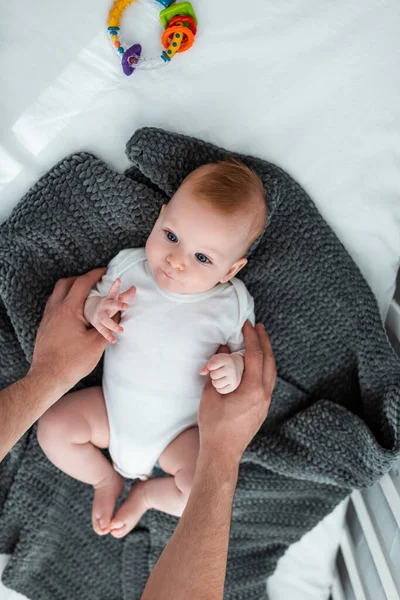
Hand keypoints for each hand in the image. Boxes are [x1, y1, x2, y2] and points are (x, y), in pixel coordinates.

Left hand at [30, 269, 115, 394]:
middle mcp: (55, 309)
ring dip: (71, 290)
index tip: (105, 272)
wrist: (47, 377)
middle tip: (94, 283)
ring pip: (57, 294)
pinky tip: (75, 313)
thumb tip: (119, 314)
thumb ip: (109, 325)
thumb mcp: (97, 343)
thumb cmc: (72, 362)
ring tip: (86, 297)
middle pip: (66, 283)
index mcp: (69, 309)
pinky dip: (65, 301)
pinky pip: (54, 305)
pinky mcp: (44, 326)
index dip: (95, 274)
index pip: (82, 283)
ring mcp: (47, 317)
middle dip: (81, 279)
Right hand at [85, 278, 135, 343]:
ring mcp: (100, 315)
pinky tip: (114, 340)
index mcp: (109, 298)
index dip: (116, 286)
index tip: (118, 280)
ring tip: (122, 330)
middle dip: (118, 305)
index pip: (113, 291)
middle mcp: (104, 306)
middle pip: (111, 305)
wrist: (88, 309)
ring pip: (106, 320)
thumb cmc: (107, 304)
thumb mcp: (115, 298)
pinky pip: (103, 331)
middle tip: (126, 306)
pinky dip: (108, 336)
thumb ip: (126, 295)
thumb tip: (135, 287)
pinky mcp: (98, 324)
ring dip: (113, 325)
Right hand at [198, 322, 276, 464]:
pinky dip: (265, 367)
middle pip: (269, 360)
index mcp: (252, 389)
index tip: (246, 325)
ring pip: (272, 371)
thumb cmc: (213, 426)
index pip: (255, 355)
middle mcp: (264, 394)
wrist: (222, 453)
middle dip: (264, 341)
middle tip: (258, 327)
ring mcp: (266, 402)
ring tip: (260, 341)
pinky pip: (269, 381)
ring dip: (266, 354)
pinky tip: (258, 364)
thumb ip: (218, 370)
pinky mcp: (263, 408)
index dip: (251, 337)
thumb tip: (223, 351)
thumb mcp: (211, 394)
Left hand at [200, 353, 243, 394]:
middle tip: (218, 372)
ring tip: (220, 378)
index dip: (210, 366)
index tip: (215, 365)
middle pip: (213, 375)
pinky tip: (223, 383)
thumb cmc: (223, 362)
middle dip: (213, 374)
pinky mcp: (233, 386)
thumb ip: (207, 365)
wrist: (239, 365)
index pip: (211, 365)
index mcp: (227, 360)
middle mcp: (231, 369)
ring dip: (215, 381)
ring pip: (216, 384)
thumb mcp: (215, 359)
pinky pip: (220, 390)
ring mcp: (233, 378)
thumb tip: (201, 373)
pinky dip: (219, 388)